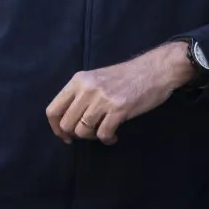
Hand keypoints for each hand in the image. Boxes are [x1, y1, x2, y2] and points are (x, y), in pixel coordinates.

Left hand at [46, 41, 195, 145]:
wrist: (156, 69)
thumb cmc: (127, 75)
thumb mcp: (97, 78)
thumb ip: (81, 95)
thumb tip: (68, 121)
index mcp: (78, 80)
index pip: (53, 110)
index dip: (56, 128)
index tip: (66, 136)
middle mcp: (87, 89)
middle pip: (67, 124)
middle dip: (76, 135)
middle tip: (91, 133)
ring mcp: (102, 99)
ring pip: (83, 131)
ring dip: (93, 137)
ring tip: (104, 132)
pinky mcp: (118, 109)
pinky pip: (103, 134)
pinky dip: (107, 139)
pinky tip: (114, 135)